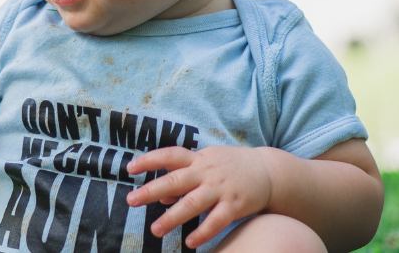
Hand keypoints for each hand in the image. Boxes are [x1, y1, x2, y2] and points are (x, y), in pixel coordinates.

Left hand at [126, 145, 274, 248]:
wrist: (269, 171)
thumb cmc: (229, 167)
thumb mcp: (206, 163)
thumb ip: (183, 177)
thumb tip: (161, 196)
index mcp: (198, 159)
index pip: (169, 155)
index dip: (149, 160)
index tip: (129, 168)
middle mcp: (206, 172)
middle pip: (175, 181)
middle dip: (151, 191)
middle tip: (131, 200)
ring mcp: (221, 189)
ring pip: (193, 204)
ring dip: (172, 217)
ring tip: (155, 230)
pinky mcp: (235, 205)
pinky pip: (216, 221)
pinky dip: (203, 232)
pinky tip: (190, 242)